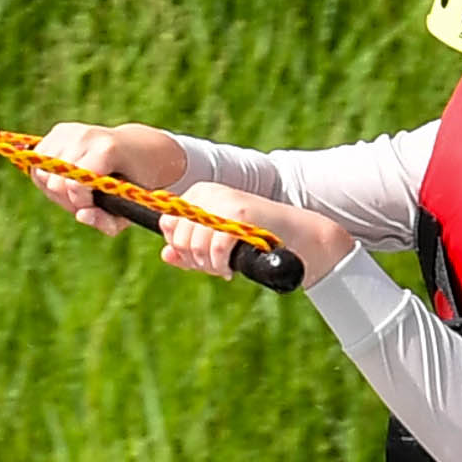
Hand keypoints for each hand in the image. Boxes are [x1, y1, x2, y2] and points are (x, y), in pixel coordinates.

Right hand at [31, 121, 193, 228]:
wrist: (142, 149)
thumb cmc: (138, 183)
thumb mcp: (130, 209)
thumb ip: (106, 220)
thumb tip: (81, 216)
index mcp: (106, 149)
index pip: (74, 184)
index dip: (80, 202)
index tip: (94, 205)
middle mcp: (85, 135)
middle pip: (54, 181)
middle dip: (67, 199)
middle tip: (86, 201)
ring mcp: (70, 131)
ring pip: (41, 172)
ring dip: (55, 190)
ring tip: (79, 191)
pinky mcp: (60, 131)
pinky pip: (38, 162)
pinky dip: (48, 177)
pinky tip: (69, 179)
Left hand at [155, 187, 348, 286]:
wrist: (295, 234)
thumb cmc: (254, 238)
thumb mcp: (217, 242)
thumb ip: (190, 248)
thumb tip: (166, 254)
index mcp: (200, 193)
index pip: (167, 222)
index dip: (179, 247)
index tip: (196, 259)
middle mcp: (208, 192)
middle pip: (178, 236)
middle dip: (193, 259)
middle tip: (211, 267)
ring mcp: (223, 201)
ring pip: (194, 244)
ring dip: (207, 265)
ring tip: (222, 268)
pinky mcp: (238, 214)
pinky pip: (214, 249)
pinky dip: (220, 265)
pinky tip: (230, 269)